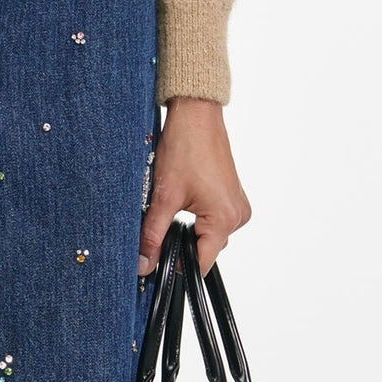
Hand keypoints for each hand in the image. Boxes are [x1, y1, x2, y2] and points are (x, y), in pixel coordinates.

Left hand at [141, 97, 248, 273]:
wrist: (196, 115)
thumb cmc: (185, 147)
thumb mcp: (164, 196)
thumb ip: (152, 235)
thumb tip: (144, 264)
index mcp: (225, 218)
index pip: (202, 262)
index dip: (177, 266)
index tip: (156, 266)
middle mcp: (238, 215)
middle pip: (205, 249)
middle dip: (180, 244)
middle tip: (157, 228)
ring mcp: (238, 205)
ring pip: (208, 234)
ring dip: (188, 230)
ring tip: (171, 208)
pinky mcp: (232, 196)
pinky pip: (214, 220)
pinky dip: (197, 218)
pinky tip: (183, 202)